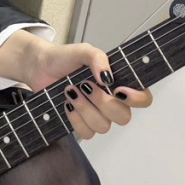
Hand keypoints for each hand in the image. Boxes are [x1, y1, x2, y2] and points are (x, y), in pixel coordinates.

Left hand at [21, 39, 152, 140]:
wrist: (41, 68)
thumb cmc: (65, 58)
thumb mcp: (83, 51)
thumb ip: (98, 58)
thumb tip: (107, 78)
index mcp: (120, 83)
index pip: (144, 99)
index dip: (136, 99)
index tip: (118, 90)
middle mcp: (113, 101)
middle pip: (123, 117)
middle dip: (102, 102)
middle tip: (85, 86)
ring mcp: (98, 115)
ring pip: (104, 126)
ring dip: (85, 109)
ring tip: (70, 91)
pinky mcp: (82, 124)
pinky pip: (87, 133)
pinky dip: (76, 120)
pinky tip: (67, 104)